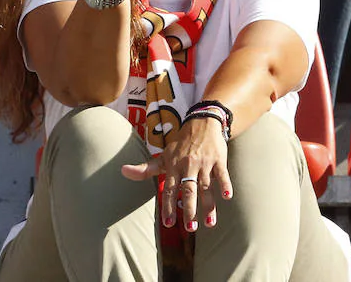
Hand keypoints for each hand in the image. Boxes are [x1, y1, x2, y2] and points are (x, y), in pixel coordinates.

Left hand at [121, 116, 232, 231]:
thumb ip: (146, 169)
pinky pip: (222, 174)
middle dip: (190, 210)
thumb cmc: (181, 144)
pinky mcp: (218, 159)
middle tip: (190, 228)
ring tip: (209, 223)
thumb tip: (122, 171)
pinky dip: (225, 184)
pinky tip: (227, 197)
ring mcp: (204, 163)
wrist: (202, 122)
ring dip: (208, 205)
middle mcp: (188, 165)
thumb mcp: (164, 156)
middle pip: (189, 190)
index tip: (168, 223)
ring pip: (206, 186)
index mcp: (174, 166)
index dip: (169, 206)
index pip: (170, 189)